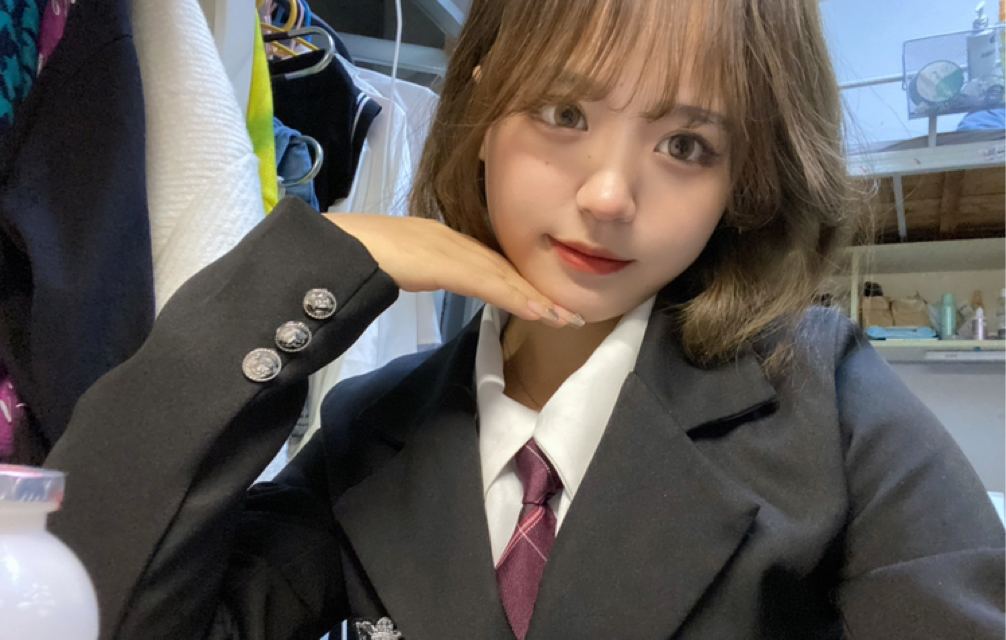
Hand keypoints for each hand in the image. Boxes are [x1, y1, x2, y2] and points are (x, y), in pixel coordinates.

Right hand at [324, 214, 582, 326]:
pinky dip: (512, 296)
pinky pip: (483, 281)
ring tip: (564, 317)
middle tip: (569, 314)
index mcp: (436, 240)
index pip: (487, 263)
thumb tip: (427, 280)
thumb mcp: (393, 264)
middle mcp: (446, 238)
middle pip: (500, 268)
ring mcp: (442, 246)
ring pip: (498, 274)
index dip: (518, 283)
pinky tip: (536, 311)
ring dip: (534, 297)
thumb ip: (415, 270)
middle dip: (536, 291)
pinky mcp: (437, 260)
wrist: (327, 246)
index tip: (545, 301)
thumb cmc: (349, 257)